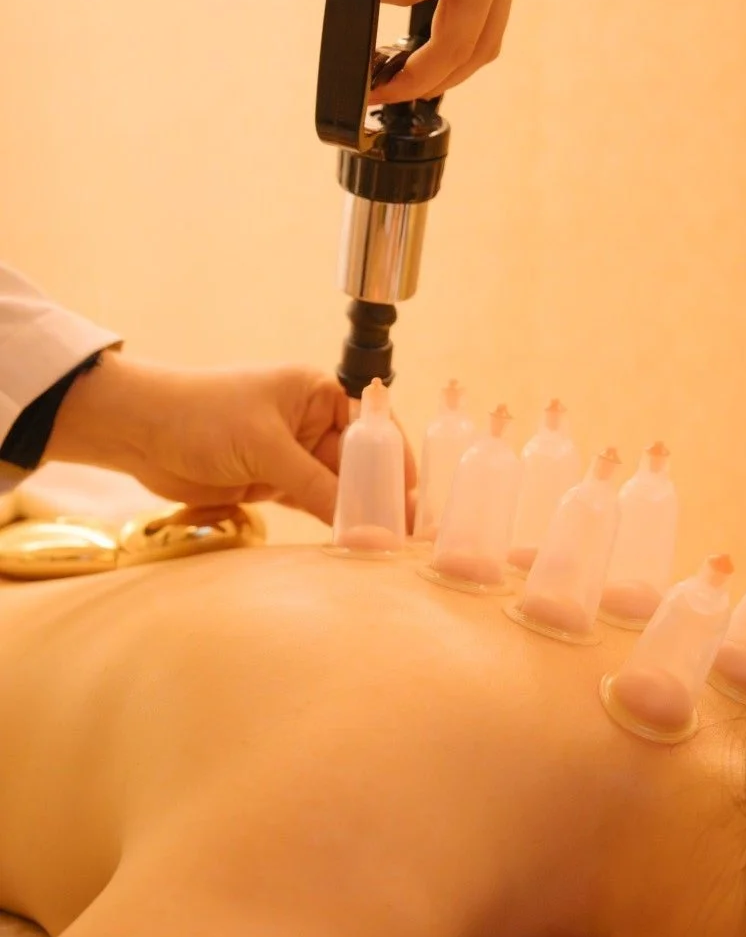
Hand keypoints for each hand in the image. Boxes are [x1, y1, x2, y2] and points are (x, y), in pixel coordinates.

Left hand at [44, 353, 416, 525]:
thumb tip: (361, 522)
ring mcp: (291, 454)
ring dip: (354, 512)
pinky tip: (348, 540)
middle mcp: (310, 421)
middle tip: (404, 533)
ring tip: (383, 544)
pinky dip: (326, 520)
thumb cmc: (202, 415)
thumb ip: (316, 485)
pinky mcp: (271, 481)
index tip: (413, 497)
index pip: (371, 427)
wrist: (139, 431)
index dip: (394, 461)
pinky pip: (310, 502)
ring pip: (335, 487)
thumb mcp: (266, 447)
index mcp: (316, 392)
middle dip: (378, 494)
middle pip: (357, 462)